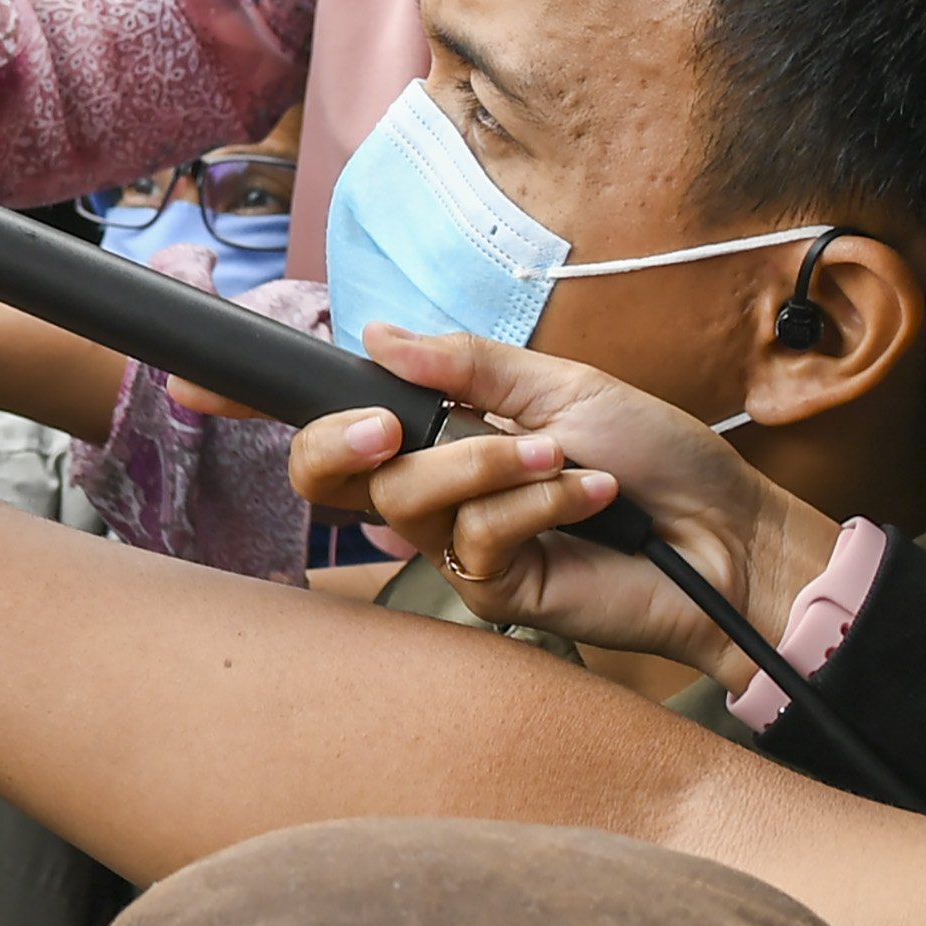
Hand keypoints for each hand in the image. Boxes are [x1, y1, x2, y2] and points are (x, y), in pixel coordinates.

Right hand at [290, 324, 837, 685]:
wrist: (731, 535)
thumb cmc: (659, 457)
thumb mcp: (564, 385)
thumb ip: (466, 365)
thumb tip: (375, 334)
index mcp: (438, 427)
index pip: (331, 416)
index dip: (254, 405)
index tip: (195, 390)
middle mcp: (432, 485)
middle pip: (327, 473)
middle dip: (344, 439)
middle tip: (395, 426)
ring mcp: (456, 543)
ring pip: (403, 501)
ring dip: (488, 467)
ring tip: (562, 460)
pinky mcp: (492, 591)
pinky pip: (470, 540)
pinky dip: (533, 505)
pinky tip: (587, 500)